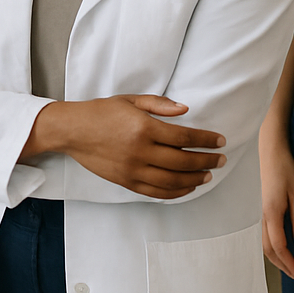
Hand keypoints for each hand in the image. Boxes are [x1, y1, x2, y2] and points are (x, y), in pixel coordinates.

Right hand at [28, 95, 225, 198]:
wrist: (73, 130)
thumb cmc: (101, 112)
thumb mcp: (130, 100)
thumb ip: (159, 104)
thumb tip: (185, 110)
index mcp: (143, 127)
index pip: (184, 137)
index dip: (206, 140)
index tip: (220, 140)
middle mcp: (140, 151)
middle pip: (183, 161)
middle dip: (207, 161)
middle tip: (220, 159)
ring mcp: (133, 169)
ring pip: (173, 181)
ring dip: (195, 179)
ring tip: (207, 174)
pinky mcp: (126, 182)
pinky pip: (157, 192)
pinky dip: (176, 193)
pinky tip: (187, 187)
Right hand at [260, 139, 293, 278]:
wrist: (271, 153)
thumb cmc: (287, 171)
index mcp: (272, 213)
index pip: (279, 245)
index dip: (288, 262)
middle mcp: (264, 216)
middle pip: (268, 248)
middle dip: (280, 264)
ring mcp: (262, 212)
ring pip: (265, 241)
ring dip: (275, 257)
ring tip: (288, 265)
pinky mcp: (264, 208)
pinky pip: (265, 233)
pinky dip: (272, 246)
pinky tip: (282, 246)